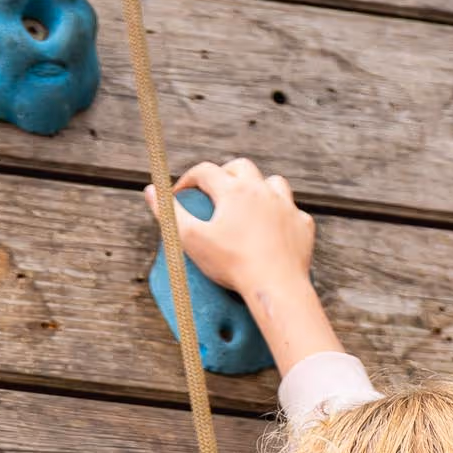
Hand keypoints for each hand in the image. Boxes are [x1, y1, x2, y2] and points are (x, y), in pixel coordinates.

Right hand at [145, 159, 341, 375]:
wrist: (276, 286)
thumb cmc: (231, 264)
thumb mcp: (191, 240)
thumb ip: (169, 214)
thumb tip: (150, 191)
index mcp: (233, 190)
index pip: (204, 171)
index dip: (187, 179)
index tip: (180, 194)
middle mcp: (261, 190)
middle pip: (240, 167)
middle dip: (223, 174)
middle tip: (213, 193)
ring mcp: (285, 205)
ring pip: (272, 182)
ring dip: (258, 187)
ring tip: (247, 204)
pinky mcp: (302, 224)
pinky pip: (292, 211)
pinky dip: (280, 215)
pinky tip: (273, 228)